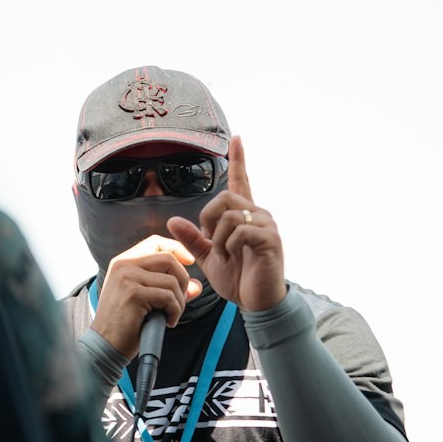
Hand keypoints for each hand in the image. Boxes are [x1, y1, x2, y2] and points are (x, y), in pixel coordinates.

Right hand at [92, 235, 201, 358]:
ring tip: (170, 315)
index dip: (177, 249)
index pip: (155, 242)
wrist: (105, 346)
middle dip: (182, 280)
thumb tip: (196, 286)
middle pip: (168, 258)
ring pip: (172, 280)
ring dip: (179, 301)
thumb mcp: (146, 299)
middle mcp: (124, 265)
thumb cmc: (124, 324)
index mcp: (123, 262)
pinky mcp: (134, 294)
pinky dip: (174, 311)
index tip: (190, 261)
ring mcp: (128, 278)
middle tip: (177, 301)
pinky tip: (166, 322)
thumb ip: (169, 288)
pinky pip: (169, 297)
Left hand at [166, 135, 285, 311]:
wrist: (255, 303)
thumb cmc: (238, 279)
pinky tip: (233, 258)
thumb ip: (193, 238)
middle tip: (210, 241)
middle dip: (208, 218)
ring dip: (218, 238)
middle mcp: (258, 214)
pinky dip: (228, 246)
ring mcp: (266, 225)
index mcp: (244, 215)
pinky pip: (239, 231)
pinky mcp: (270, 239)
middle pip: (225, 197)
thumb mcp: (208, 257)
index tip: (237, 139)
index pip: (241, 181)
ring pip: (230, 214)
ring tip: (224, 256)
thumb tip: (172, 220)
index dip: (239, 160)